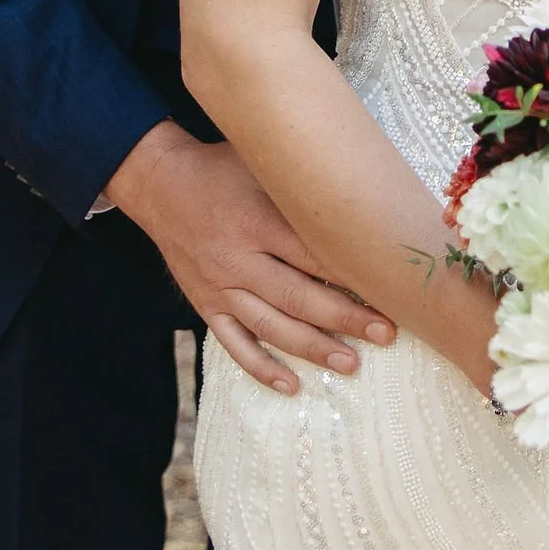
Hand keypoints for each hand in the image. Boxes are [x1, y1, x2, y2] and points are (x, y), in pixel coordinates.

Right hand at [103, 121, 395, 394]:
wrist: (160, 183)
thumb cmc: (222, 167)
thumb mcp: (262, 163)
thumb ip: (302, 186)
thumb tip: (361, 195)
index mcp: (256, 220)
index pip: (312, 255)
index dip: (351, 275)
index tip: (387, 289)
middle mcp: (237, 258)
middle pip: (298, 297)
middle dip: (345, 318)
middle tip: (385, 333)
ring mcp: (219, 286)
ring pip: (270, 326)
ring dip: (312, 348)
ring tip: (351, 363)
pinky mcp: (205, 304)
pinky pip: (234, 343)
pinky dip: (262, 367)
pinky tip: (292, 386)